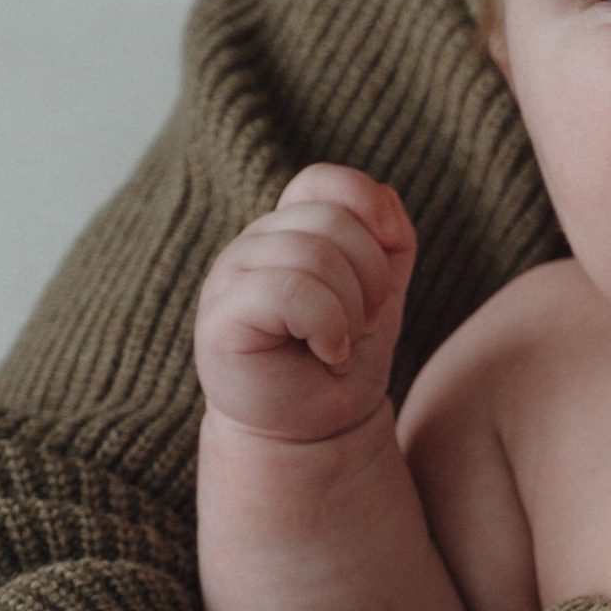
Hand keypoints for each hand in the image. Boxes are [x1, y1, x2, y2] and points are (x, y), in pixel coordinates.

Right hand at [193, 165, 416, 443]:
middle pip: (330, 220)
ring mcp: (231, 276)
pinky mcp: (220, 316)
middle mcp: (254, 244)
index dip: (365, 205)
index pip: (320, 181)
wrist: (315, 429)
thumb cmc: (343, 358)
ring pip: (313, 254)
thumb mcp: (382, 290)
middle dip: (370, 277)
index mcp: (288, 230)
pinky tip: (326, 352)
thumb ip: (390, 238)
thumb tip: (384, 203)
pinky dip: (327, 325)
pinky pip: (288, 290)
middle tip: (362, 323)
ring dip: (350, 309)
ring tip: (341, 342)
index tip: (390, 250)